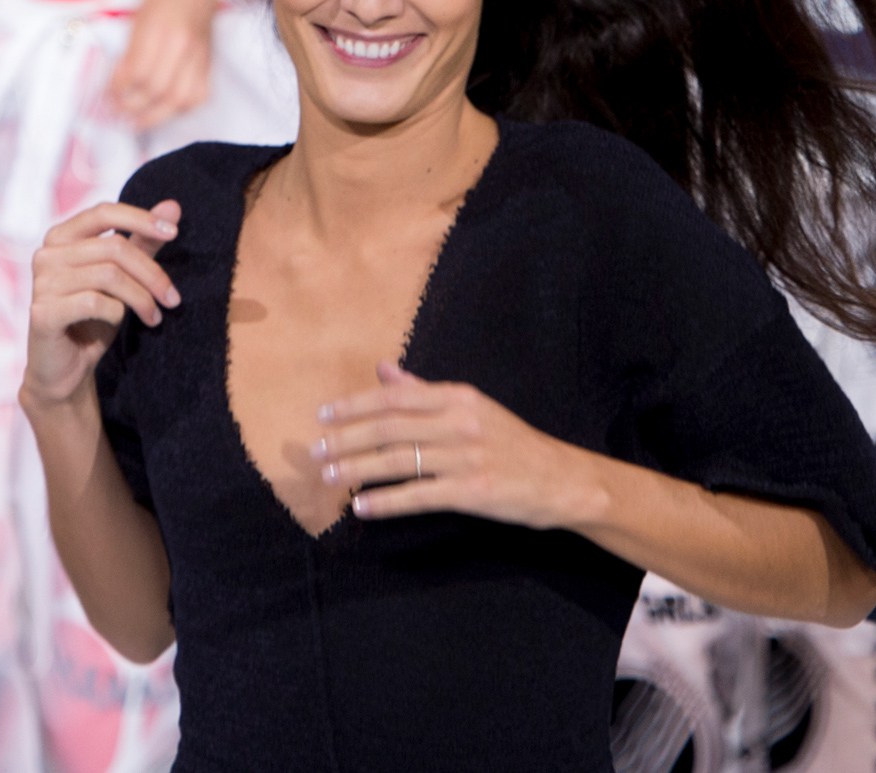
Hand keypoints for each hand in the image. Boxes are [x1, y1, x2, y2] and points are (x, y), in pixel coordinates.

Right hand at [24, 200, 182, 409]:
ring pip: (109, 276)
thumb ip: (142, 243)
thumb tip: (173, 206)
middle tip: (173, 299)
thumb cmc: (93, 319)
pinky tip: (118, 324)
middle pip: (114, 248)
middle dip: (152, 273)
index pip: (104, 212)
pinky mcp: (43, 312)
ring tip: (154, 316)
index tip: (174, 233)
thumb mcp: (122, 279)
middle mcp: (46, 254)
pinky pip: (95, 303)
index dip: (141, 218)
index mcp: (61, 237)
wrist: (65, 369)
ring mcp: (42, 283)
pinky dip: (116, 313)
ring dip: (141, 298)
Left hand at [108, 0, 215, 127]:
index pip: (138, 71)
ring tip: (137, 122)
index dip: (120, 89)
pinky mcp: (208, 63)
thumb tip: (119, 84)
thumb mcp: (138, 17)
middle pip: (157, 89)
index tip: (109, 94)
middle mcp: (182, 45)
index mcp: (161, 28)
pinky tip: (165, 110)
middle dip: (133, 106)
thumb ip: (130, 51)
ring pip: (179, 99)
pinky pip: (198, 96)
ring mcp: (198, 56)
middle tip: (118, 112)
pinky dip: (181, 109)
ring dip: (156, 116)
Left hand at [314, 362, 600, 527]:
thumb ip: (424, 391)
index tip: (323, 415)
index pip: (396, 397)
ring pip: (399, 459)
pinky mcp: (472, 490)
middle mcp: (460, 422)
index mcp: (459, 397)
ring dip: (358, 468)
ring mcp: (466, 457)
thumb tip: (384, 369)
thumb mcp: (472, 408)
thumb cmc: (512, 444)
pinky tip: (362, 507)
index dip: (355, 405)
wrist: (561, 479)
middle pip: (390, 427)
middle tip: (315, 450)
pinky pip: (419, 495)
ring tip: (329, 476)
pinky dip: (387, 501)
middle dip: (346, 438)